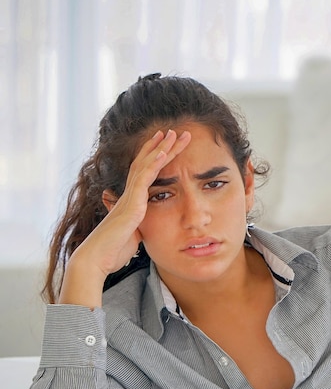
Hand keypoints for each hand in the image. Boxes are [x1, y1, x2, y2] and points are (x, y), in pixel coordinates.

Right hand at [59, 128, 190, 307]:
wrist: (98, 257)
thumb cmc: (113, 250)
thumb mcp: (132, 236)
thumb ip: (137, 227)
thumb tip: (138, 227)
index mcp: (130, 201)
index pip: (144, 173)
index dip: (154, 157)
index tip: (165, 143)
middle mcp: (129, 194)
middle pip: (146, 163)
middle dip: (161, 146)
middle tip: (174, 131)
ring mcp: (130, 197)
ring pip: (147, 165)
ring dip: (161, 148)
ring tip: (174, 133)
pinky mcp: (131, 203)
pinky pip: (144, 179)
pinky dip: (154, 164)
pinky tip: (163, 152)